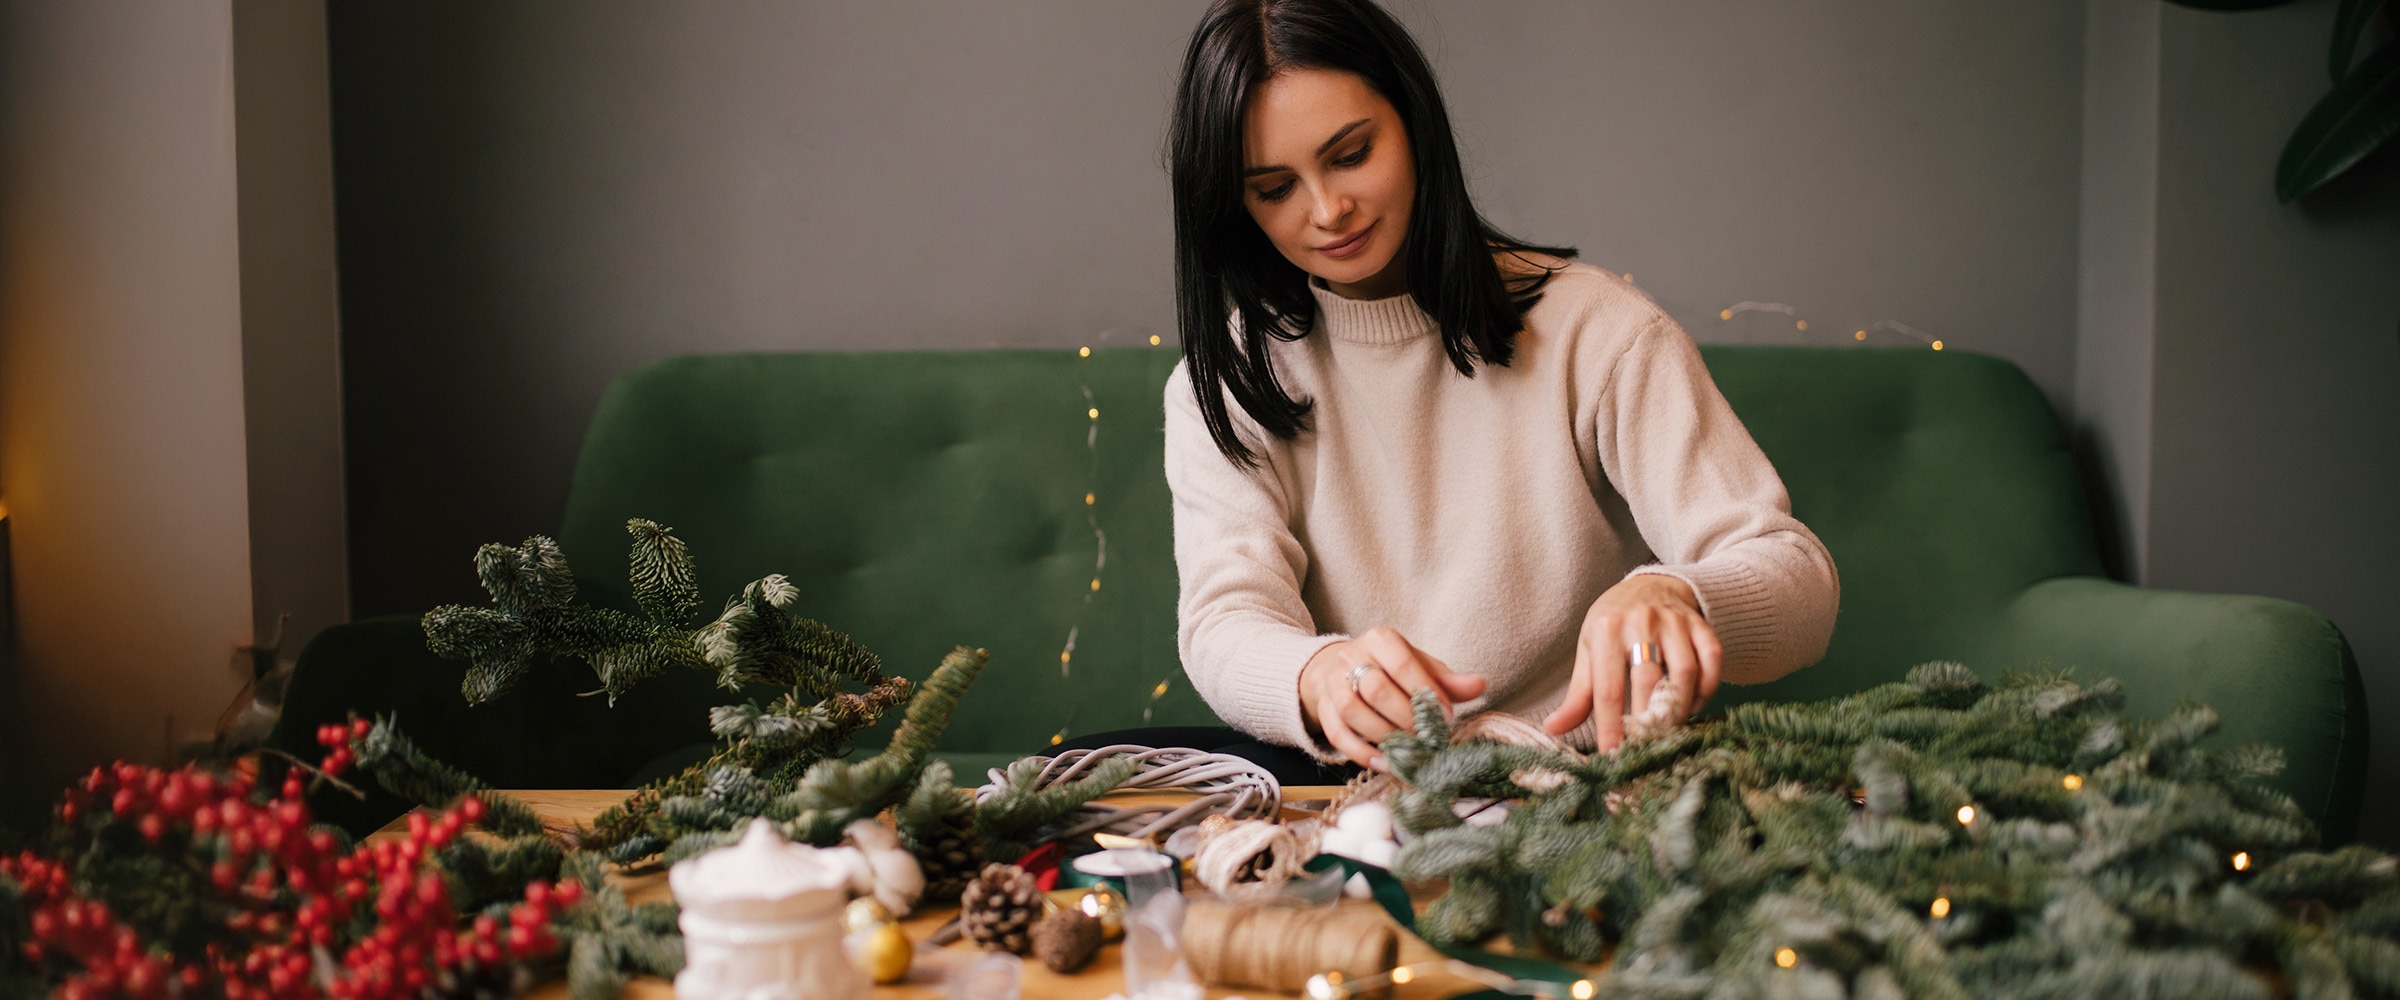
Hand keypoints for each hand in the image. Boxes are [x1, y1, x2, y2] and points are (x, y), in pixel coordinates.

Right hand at [1299, 627, 1487, 770]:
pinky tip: (1385, 763)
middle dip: (1405, 717)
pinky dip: (1361, 752)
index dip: (1424, 690)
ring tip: (1409, 751)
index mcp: (1380, 640)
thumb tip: (1479, 685)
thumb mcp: (1419, 666)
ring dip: (1384, 735)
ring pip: (1352, 711)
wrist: (1343, 669)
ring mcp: (1332, 684)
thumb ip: (1447, 679)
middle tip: (1429, 737)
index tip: (1446, 715)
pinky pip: (1337, 734)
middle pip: (1375, 689)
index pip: (1401, 662)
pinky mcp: (1323, 709)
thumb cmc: (1390, 669)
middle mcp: (1351, 657)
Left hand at [1542, 575, 1721, 750]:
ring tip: (1670, 729)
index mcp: (1606, 630)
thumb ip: (1577, 694)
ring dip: (1679, 707)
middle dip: (1648, 720)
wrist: (1650, 586)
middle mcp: (1641, 622)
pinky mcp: (1701, 625)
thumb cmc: (1613, 624)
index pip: (1608, 688)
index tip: (1613, 754)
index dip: (1611, 726)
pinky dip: (1706, 687)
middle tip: (1646, 748)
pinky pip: (1712, 660)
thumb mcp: (1589, 650)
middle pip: (1648, 680)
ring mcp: (1674, 622)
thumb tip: (1553, 728)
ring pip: (1684, 671)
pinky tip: (1693, 704)